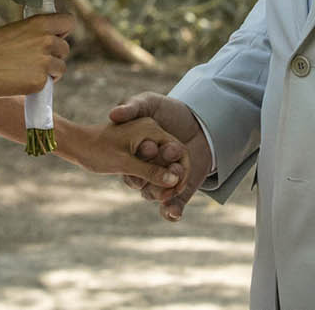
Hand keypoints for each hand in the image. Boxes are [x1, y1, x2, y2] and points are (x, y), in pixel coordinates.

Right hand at [0, 13, 74, 95]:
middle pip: (65, 48)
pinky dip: (37, 86)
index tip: (53, 36)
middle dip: (53, 55)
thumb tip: (48, 42)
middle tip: (33, 60)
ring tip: (26, 72)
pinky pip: (47, 85)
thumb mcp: (14, 31)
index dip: (62, 31)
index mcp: (39, 23)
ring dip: (49, 72)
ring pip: (60, 68)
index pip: (69, 22)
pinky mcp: (39, 82)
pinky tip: (19, 82)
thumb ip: (34, 34)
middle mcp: (46, 40)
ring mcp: (44, 62)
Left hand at [60, 116, 187, 189]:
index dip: (180, 172)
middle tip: (166, 198)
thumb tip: (174, 180)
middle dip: (170, 177)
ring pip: (160, 161)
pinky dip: (150, 175)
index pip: (178, 150)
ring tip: (159, 197)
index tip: (176, 191)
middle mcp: (149, 130)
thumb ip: (150, 171)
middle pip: (170, 156)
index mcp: (150, 128)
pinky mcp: (135, 147)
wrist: (74, 143)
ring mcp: (142, 138)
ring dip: (160, 178)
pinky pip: (150, 162)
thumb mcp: (124, 163)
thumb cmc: (96, 151)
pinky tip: (147, 188)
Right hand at [109, 92, 212, 221]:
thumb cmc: (171, 110)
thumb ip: (132, 107)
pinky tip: (173, 212)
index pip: (131, 162)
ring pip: (155, 194)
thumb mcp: (149, 102)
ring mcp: (163, 180)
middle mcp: (147, 168)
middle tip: (170, 155)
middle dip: (154, 174)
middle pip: (142, 180)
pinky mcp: (180, 190)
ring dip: (164, 191)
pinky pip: (172, 206)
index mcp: (136, 152)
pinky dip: (172, 211)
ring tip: (178, 175)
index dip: (140, 158)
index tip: (149, 147)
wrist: (201, 122)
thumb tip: (113, 113)